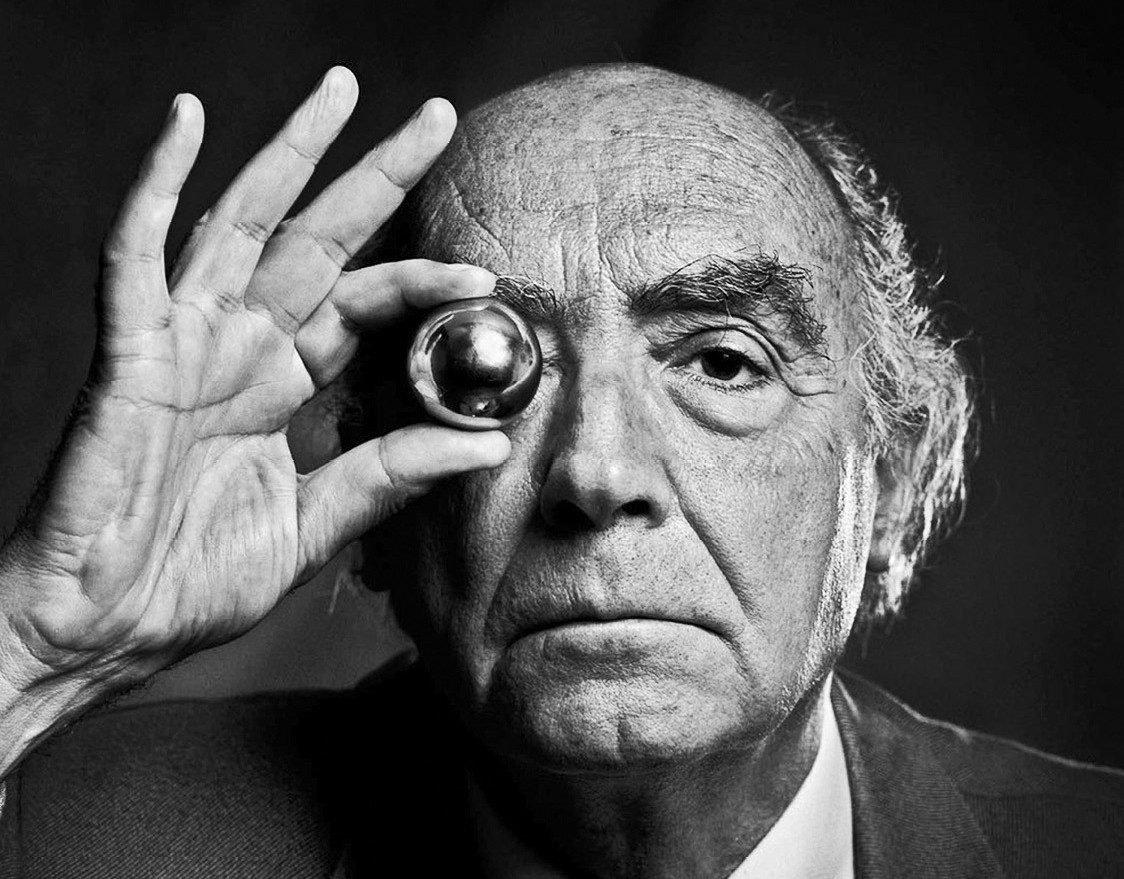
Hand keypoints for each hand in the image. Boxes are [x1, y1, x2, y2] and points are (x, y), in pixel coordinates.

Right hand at [0, 67, 506, 739]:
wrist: (102, 631)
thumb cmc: (189, 581)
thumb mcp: (312, 527)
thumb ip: (389, 478)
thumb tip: (485, 445)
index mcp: (279, 385)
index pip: (363, 307)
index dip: (422, 283)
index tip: (485, 279)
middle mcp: (237, 348)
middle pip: (319, 239)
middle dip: (378, 176)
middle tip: (438, 116)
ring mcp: (182, 343)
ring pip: (242, 223)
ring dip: (290, 152)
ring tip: (340, 90)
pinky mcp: (128, 357)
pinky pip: (137, 258)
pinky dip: (156, 187)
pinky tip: (187, 122)